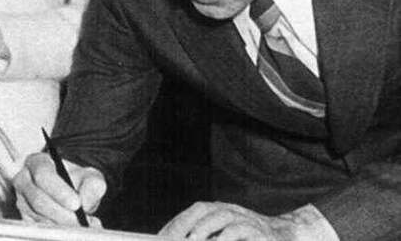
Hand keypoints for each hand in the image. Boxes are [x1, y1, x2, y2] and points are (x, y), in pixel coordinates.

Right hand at [13, 152, 106, 225]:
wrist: (70, 194)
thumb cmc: (77, 181)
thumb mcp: (90, 177)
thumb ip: (92, 185)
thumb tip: (85, 201)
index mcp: (37, 162)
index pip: (43, 174)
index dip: (59, 191)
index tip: (77, 204)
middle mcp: (24, 181)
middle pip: (38, 200)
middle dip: (62, 213)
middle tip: (81, 222)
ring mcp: (21, 201)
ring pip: (38, 218)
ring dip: (61, 225)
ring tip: (82, 226)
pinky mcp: (23, 219)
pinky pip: (37, 229)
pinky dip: (55, 232)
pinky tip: (72, 231)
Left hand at [159, 201, 300, 239]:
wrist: (287, 238)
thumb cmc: (249, 239)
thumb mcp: (225, 236)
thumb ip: (207, 237)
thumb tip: (183, 240)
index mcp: (220, 210)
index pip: (194, 211)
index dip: (177, 222)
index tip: (160, 236)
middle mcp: (231, 210)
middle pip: (204, 210)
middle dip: (185, 223)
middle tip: (169, 239)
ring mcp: (245, 219)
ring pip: (221, 218)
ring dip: (203, 229)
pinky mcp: (259, 233)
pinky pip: (240, 231)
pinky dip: (226, 238)